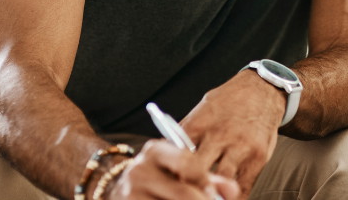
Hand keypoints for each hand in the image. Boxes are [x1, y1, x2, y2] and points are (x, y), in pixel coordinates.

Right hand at [105, 139, 239, 199]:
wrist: (115, 187)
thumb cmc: (156, 178)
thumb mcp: (177, 170)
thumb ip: (207, 177)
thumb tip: (233, 190)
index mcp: (154, 151)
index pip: (186, 162)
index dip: (206, 181)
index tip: (217, 195)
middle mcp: (139, 170)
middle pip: (183, 193)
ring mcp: (130, 194)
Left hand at [180, 71, 285, 196]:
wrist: (262, 90)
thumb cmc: (229, 100)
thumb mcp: (203, 109)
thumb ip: (186, 132)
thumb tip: (167, 153)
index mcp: (198, 124)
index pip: (176, 154)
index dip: (170, 171)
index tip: (170, 180)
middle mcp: (218, 136)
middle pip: (195, 170)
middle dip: (190, 184)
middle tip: (187, 191)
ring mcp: (239, 147)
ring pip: (221, 181)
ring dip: (213, 191)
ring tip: (207, 195)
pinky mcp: (257, 157)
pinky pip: (244, 186)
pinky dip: (234, 197)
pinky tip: (227, 196)